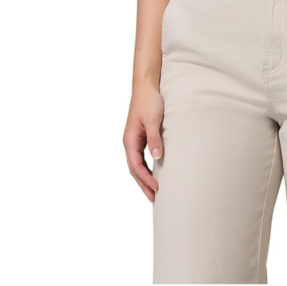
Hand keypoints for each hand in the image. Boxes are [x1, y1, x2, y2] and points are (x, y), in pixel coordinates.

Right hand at [123, 86, 163, 201]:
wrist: (146, 86)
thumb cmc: (149, 101)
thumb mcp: (152, 119)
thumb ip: (154, 138)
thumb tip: (157, 157)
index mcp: (129, 140)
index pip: (136, 165)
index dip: (145, 178)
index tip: (156, 188)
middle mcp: (129, 142)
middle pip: (134, 169)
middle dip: (143, 184)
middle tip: (154, 199)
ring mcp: (134, 140)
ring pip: (137, 165)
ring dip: (144, 178)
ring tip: (153, 192)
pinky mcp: (140, 137)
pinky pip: (141, 157)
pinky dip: (146, 168)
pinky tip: (153, 173)